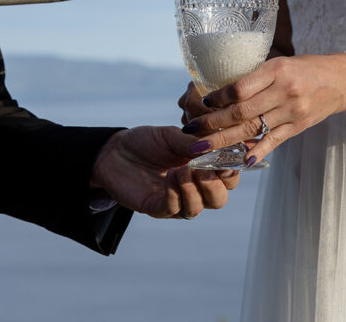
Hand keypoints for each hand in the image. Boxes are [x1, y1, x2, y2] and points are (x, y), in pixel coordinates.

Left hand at [91, 126, 239, 218]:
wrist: (113, 152)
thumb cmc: (145, 142)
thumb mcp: (171, 136)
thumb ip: (191, 143)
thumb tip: (214, 147)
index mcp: (202, 168)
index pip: (228, 177)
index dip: (231, 171)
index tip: (226, 161)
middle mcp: (193, 187)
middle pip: (218, 199)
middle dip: (215, 186)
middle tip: (204, 170)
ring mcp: (176, 199)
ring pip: (198, 207)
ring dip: (194, 190)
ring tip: (182, 171)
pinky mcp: (157, 208)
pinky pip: (174, 209)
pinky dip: (176, 195)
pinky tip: (171, 179)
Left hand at [180, 55, 345, 166]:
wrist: (341, 80)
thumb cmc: (305, 68)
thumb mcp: (279, 63)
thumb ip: (255, 77)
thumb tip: (221, 92)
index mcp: (276, 71)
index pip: (240, 88)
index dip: (218, 98)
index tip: (202, 103)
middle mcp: (284, 91)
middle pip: (241, 112)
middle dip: (212, 124)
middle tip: (190, 132)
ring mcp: (292, 111)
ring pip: (253, 129)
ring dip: (224, 141)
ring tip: (202, 147)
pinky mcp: (299, 127)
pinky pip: (274, 141)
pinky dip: (257, 151)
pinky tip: (241, 161)